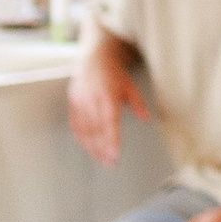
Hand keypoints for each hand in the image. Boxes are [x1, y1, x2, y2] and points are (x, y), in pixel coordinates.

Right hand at [67, 47, 147, 163]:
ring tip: (100, 159)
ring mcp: (81, 102)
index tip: (115, 155)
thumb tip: (147, 119)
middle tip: (109, 163)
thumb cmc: (114, 74)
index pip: (110, 123)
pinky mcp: (73, 103)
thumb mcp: (130, 86)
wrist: (93, 58)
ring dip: (91, 146)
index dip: (112, 141)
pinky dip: (81, 137)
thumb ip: (138, 104)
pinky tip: (87, 147)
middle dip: (102, 149)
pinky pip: (75, 124)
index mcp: (108, 96)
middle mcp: (92, 100)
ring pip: (85, 130)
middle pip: (96, 130)